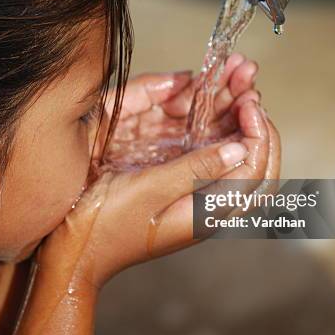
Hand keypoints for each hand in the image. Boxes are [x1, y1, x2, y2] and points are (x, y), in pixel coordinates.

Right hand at [36, 54, 280, 290]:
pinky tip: (210, 107)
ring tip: (235, 84)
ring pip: (234, 158)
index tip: (247, 101)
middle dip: (256, 122)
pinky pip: (211, 157)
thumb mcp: (147, 191)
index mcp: (206, 215)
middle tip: (247, 87)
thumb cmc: (104, 224)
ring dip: (237, 122)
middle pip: (253, 164)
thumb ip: (193, 169)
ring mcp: (196, 201)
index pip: (254, 172)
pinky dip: (217, 130)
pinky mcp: (181, 191)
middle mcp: (209, 210)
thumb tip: (238, 148)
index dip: (258, 133)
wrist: (76, 250)